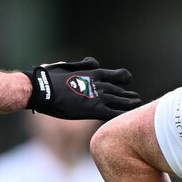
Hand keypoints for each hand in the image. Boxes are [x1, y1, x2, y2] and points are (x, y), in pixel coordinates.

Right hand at [25, 57, 140, 119]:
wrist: (44, 89)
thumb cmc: (51, 78)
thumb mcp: (69, 66)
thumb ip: (84, 65)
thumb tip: (93, 62)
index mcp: (94, 73)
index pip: (116, 75)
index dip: (123, 78)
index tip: (128, 80)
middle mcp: (100, 84)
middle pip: (119, 90)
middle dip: (127, 95)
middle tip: (136, 98)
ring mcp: (98, 97)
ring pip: (120, 102)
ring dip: (129, 104)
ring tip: (136, 106)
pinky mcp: (94, 110)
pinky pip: (113, 114)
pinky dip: (121, 115)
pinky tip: (127, 119)